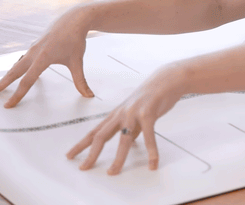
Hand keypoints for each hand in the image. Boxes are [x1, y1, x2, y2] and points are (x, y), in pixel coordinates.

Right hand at [0, 8, 93, 107]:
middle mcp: (34, 53)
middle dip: (4, 83)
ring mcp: (33, 48)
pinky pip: (24, 58)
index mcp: (43, 58)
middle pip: (15, 72)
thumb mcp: (78, 62)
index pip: (27, 81)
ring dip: (10, 74)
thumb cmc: (75, 39)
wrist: (74, 20)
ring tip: (3, 83)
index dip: (18, 95)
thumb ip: (81, 81)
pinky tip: (18, 70)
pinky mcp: (35, 45)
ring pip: (18, 64)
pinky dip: (18, 66)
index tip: (9, 104)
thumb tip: (89, 95)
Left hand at [66, 66, 186, 174]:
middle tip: (84, 168)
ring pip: (123, 139)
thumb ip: (132, 128)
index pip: (94, 131)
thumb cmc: (152, 96)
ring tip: (113, 172)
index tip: (69, 155)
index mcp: (116, 114)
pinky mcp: (149, 114)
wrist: (167, 80)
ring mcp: (134, 113)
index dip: (81, 144)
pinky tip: (153, 162)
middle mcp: (121, 114)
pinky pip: (149, 135)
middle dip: (91, 153)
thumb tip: (129, 143)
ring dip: (118, 158)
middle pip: (101, 136)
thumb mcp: (136, 113)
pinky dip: (152, 150)